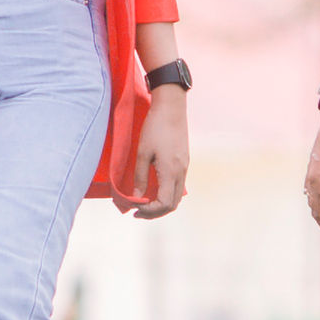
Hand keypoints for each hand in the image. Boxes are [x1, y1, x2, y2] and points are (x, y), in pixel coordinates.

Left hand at [122, 87, 189, 217]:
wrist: (171, 108)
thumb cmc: (154, 128)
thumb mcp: (142, 153)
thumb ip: (140, 177)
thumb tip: (137, 197)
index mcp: (171, 172)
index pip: (163, 203)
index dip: (149, 211)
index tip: (134, 209)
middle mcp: (181, 172)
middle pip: (172, 204)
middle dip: (155, 212)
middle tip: (137, 211)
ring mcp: (185, 167)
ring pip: (176, 196)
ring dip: (161, 204)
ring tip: (143, 203)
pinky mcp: (184, 162)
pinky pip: (177, 186)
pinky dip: (166, 193)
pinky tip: (153, 189)